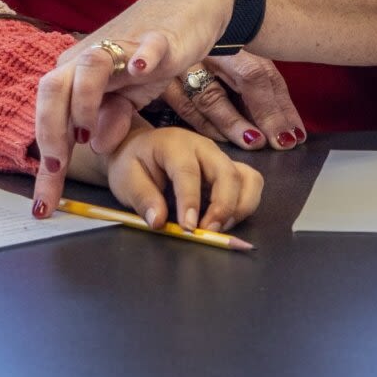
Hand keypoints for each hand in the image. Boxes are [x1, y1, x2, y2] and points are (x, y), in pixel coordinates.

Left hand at [27, 0, 304, 213]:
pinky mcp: (157, 37)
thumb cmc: (148, 58)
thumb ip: (110, 122)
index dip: (45, 165)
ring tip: (88, 131)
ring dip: (83, 99)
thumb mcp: (128, 99)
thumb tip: (96, 146)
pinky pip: (146, 46)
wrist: (186, 12)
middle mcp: (89, 59)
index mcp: (77, 78)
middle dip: (50, 130)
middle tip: (58, 167)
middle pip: (53, 87)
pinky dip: (142, 56)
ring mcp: (122, 46)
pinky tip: (142, 69)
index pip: (51, 121)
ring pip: (88, 64)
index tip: (43, 206)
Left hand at [87, 125, 264, 233]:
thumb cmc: (132, 164)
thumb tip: (159, 222)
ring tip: (219, 228)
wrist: (138, 150)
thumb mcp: (126, 180)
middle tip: (207, 232)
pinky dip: (245, 205)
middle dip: (223, 207)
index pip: (188, 172)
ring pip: (248, 178)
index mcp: (175, 144)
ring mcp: (220, 157)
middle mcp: (204, 147)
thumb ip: (143, 199)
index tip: (188, 227)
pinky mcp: (230, 169)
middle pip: (227, 173)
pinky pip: (251, 184)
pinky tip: (226, 220)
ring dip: (239, 208)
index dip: (190, 201)